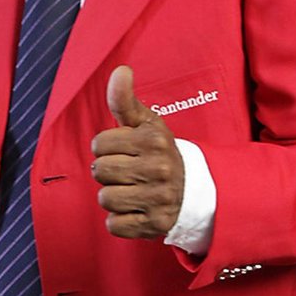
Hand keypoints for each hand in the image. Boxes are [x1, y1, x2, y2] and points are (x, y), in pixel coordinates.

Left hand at [90, 65, 184, 237]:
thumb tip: (120, 70)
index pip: (99, 144)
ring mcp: (158, 199)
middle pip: (100, 171)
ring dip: (113, 196)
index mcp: (153, 141)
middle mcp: (158, 169)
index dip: (106, 147)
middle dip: (109, 171)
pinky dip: (120, 220)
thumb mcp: (148, 124)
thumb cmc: (161, 152)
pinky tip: (136, 209)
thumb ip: (126, 100)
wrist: (196, 190)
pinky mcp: (156, 225)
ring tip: (132, 190)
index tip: (123, 150)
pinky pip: (115, 225)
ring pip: (105, 198)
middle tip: (128, 171)